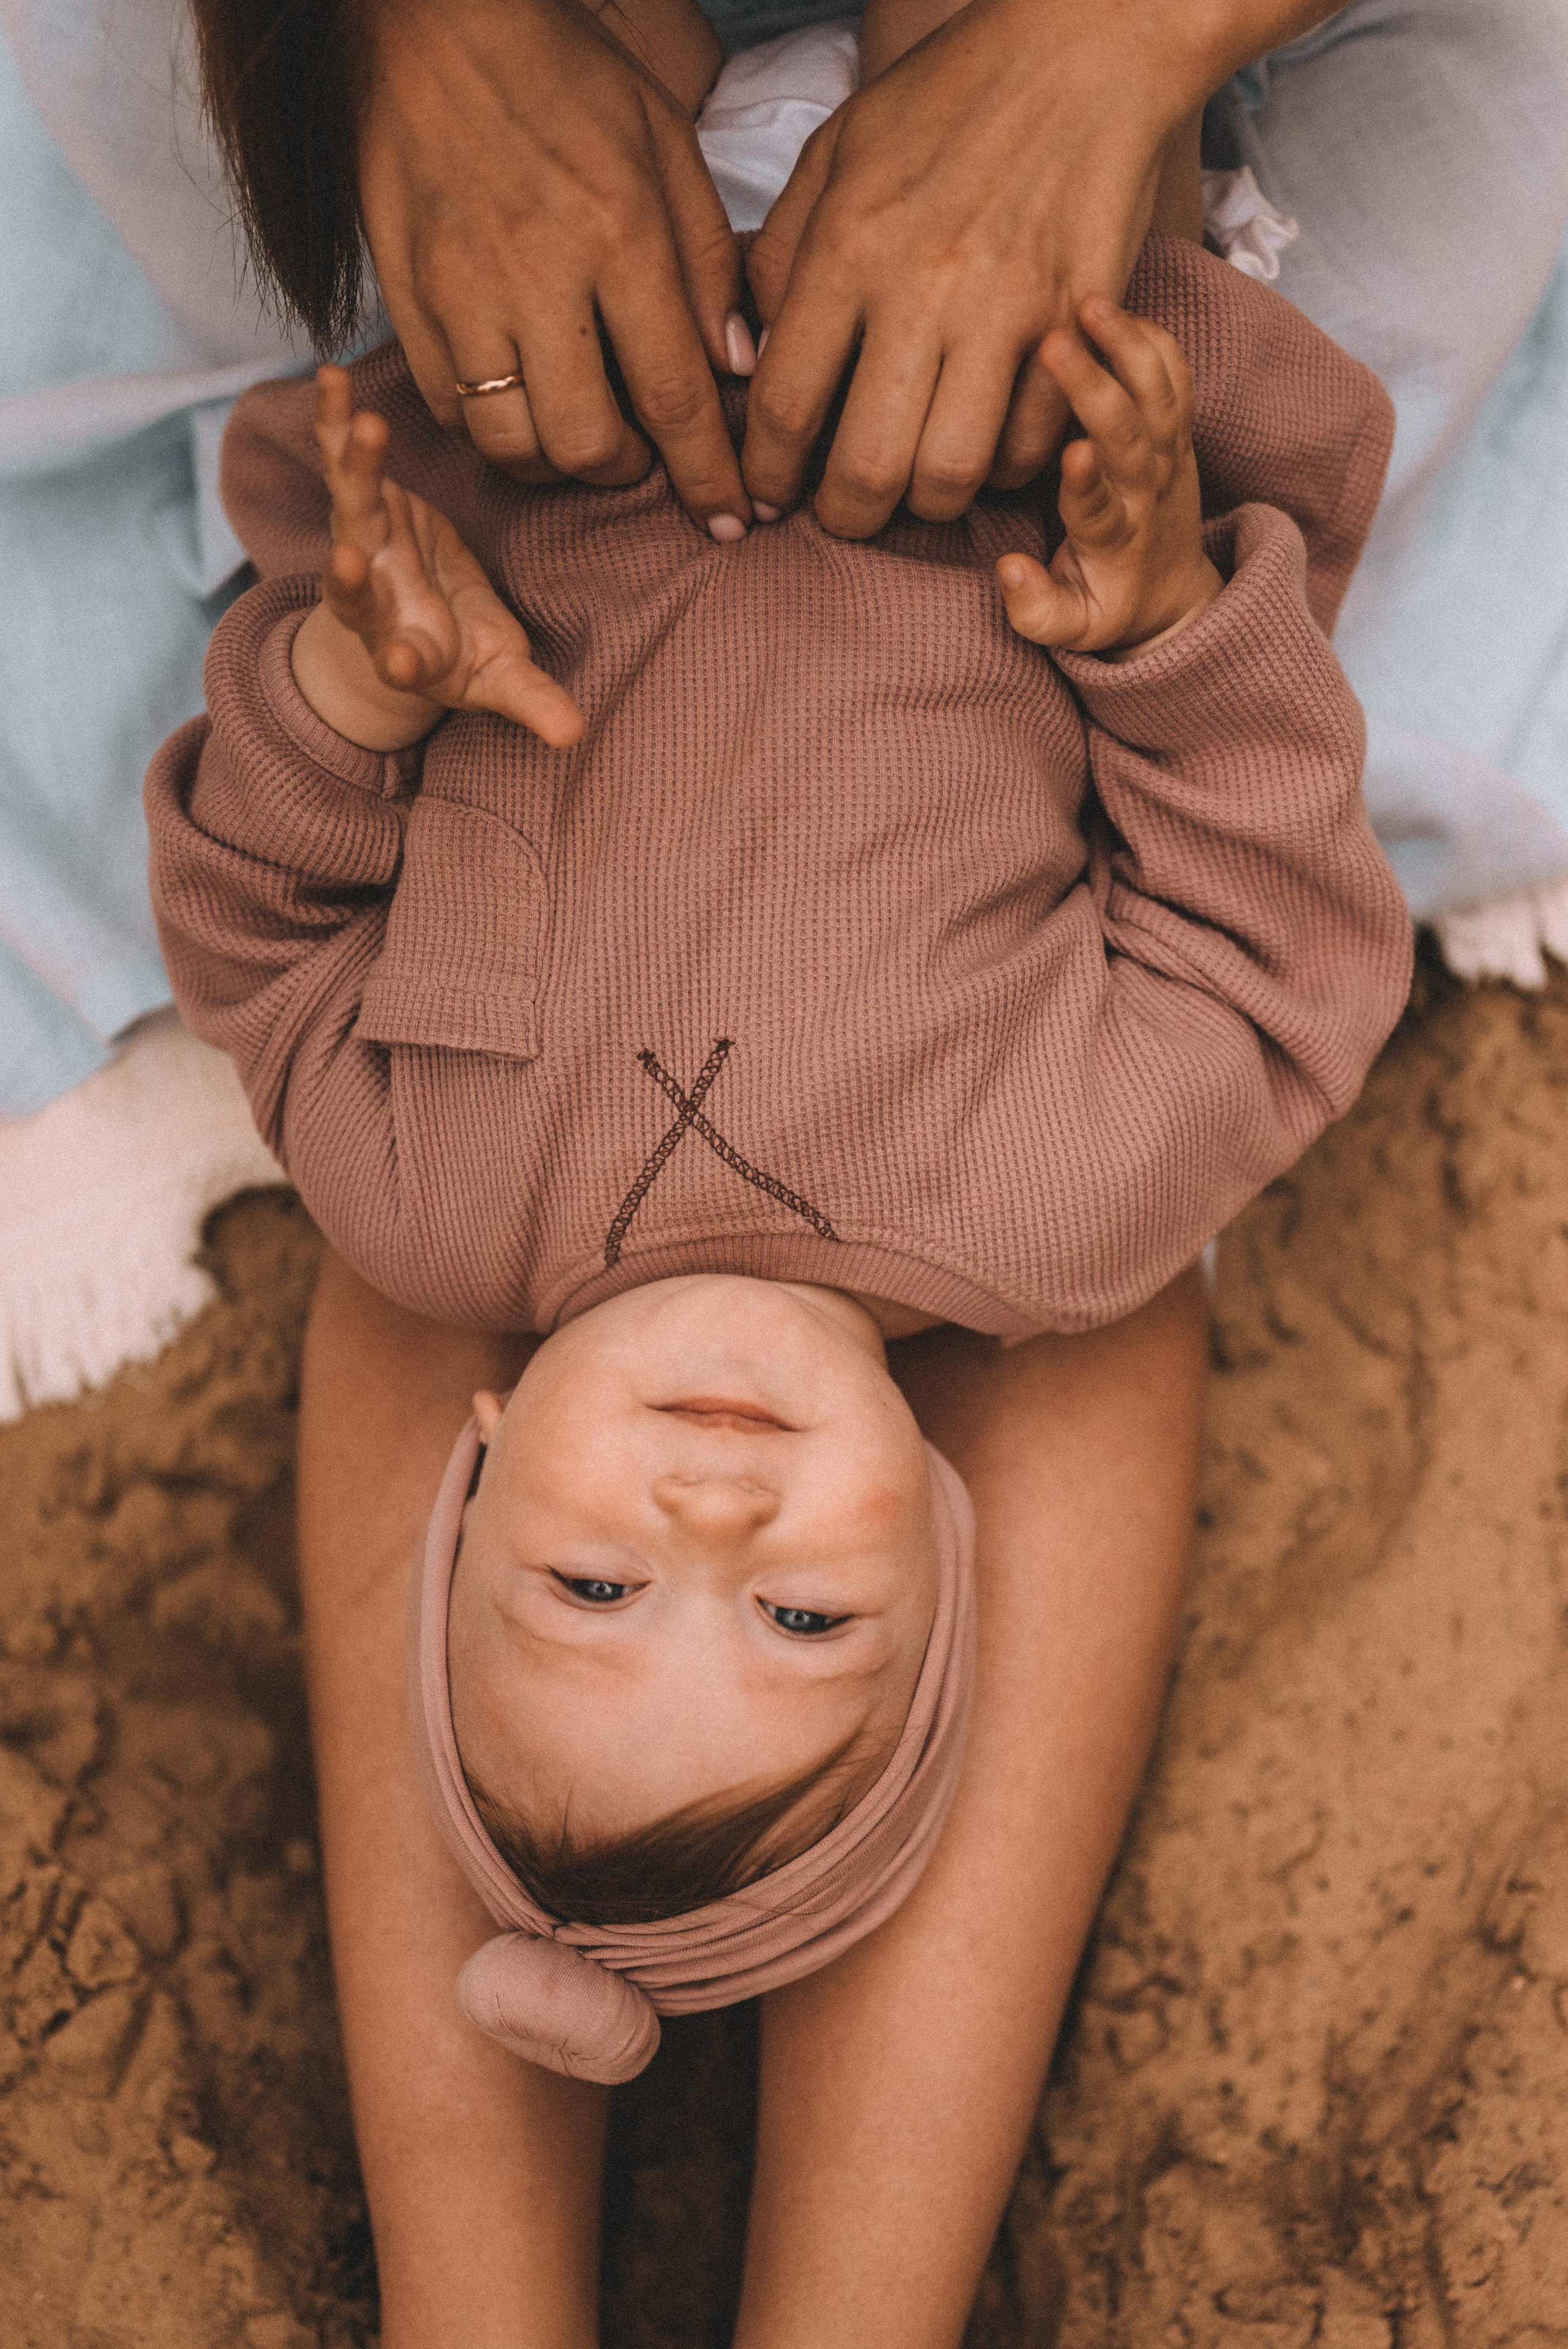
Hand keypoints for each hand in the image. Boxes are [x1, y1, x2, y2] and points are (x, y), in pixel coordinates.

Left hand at [289, 368, 585, 753]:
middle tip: (345, 562)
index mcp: (409, 650)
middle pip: (356, 592)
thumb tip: (575, 735)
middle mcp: (374, 603)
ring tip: (366, 428)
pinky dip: (335, 420)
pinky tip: (331, 377)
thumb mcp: (496, 679)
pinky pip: (342, 457)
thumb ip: (528, 700)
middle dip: (349, 580)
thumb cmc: (462, 653)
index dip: (402, 664)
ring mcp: (363, 548)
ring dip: (354, 473)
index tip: (403, 666)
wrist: (412, 616)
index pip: (402, 661)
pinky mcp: (364, 503)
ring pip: (350, 512)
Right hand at [355, 0, 754, 537]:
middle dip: (628, 470)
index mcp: (619, 235)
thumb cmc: (562, 76)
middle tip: (642, 450)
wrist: (431, 23)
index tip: (733, 521)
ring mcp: (461, 293)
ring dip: (557, 462)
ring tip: (580, 430)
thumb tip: (736, 365)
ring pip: (513, 444)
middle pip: (588, 442)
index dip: (709, 475)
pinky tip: (519, 398)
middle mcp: (538, 276)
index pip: (675, 395)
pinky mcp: (406, 299)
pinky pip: (450, 411)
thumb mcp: (665, 143)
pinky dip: (491, 428)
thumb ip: (707, 260)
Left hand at [742, 0, 1202, 537]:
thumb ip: (780, 256)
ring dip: (923, 504)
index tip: (767, 494)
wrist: (1083, 50)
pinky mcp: (1074, 326)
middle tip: (841, 512)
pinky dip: (1002, 470)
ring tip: (911, 486)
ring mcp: (1007, 312)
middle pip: (867, 468)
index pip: (784, 405)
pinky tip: (983, 445)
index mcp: (849, 247)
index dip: (766, 474)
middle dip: (843, 516)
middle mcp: (923, 289)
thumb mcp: (835, 154)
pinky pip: (1030, 448)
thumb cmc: (948, 100)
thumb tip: (750, 362)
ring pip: (950, 476)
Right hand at [996, 297, 1221, 662]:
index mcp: (1113, 543)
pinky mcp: (1179, 434)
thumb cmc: (1107, 608)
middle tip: (1056, 344)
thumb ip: (1036, 610)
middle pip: (1132, 437)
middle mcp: (1147, 494)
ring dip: (1130, 346)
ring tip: (1090, 302)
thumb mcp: (1070, 629)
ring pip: (1160, 396)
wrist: (1172, 599)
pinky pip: (1176, 378)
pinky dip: (1153, 339)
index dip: (1088, 484)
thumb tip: (1008, 570)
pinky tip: (1117, 307)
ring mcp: (1170, 459)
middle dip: (1097, 390)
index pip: (1101, 510)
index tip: (1072, 451)